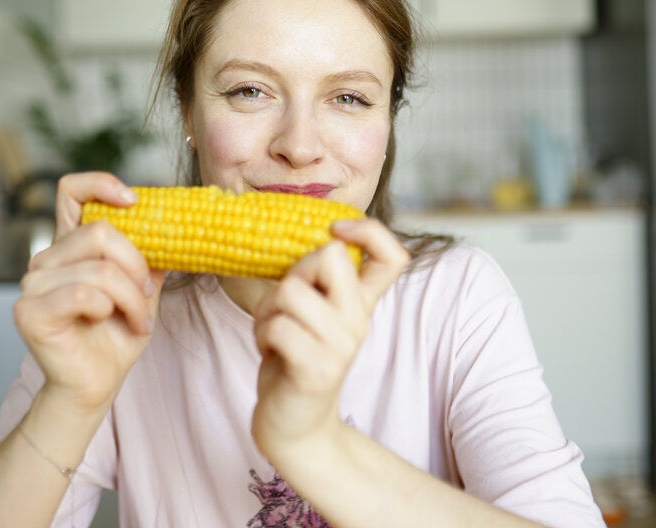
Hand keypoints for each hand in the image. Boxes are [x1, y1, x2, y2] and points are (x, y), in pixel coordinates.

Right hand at [13, 172, 165, 415]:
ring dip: (130, 298)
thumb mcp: (145, 290)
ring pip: (99, 269)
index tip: (134, 201)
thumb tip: (176, 227)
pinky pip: (83, 294)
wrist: (97, 383)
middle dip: (136, 266)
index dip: (102, 184)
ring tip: (137, 320)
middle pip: (100, 231)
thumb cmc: (116, 336)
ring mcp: (33, 283)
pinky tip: (109, 322)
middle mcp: (47, 258)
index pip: (72, 191)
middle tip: (148, 296)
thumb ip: (151, 257)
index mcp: (71, 245)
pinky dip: (109, 309)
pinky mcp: (29, 311)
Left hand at [250, 218, 409, 459]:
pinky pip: (278, 326)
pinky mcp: (317, 370)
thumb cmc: (292, 357)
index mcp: (360, 303)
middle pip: (330, 256)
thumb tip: (309, 238)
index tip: (336, 229)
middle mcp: (359, 322)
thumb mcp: (310, 311)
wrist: (294, 425)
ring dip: (267, 310)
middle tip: (286, 304)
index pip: (394, 256)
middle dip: (294, 271)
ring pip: (291, 291)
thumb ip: (315, 278)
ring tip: (273, 332)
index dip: (370, 230)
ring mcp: (340, 347)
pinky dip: (261, 335)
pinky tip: (269, 352)